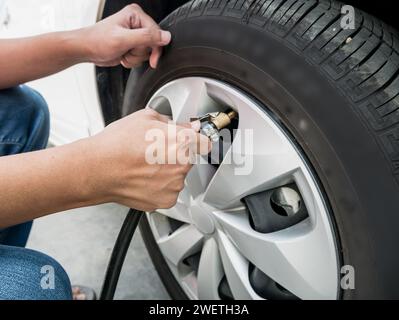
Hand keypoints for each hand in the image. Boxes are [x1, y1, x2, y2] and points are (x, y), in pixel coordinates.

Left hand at [80, 4, 170, 67]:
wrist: (87, 50)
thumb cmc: (98, 41)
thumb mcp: (123, 39)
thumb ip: (146, 37)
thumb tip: (166, 36)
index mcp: (135, 14)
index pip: (157, 33)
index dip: (155, 48)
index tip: (152, 59)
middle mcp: (136, 23)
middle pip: (153, 44)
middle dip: (140, 53)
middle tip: (127, 50)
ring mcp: (134, 34)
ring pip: (147, 52)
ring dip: (135, 57)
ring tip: (123, 52)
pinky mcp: (131, 44)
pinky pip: (140, 57)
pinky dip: (132, 60)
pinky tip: (122, 55)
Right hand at [90, 109, 210, 210]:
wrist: (97, 170)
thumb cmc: (116, 145)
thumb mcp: (146, 118)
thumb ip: (174, 122)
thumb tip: (187, 125)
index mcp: (182, 141)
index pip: (205, 142)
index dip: (197, 140)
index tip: (194, 140)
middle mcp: (181, 165)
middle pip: (189, 158)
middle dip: (176, 154)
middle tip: (154, 151)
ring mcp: (174, 185)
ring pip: (178, 176)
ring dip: (167, 171)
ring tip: (145, 165)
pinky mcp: (165, 200)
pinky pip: (169, 191)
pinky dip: (160, 186)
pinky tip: (144, 178)